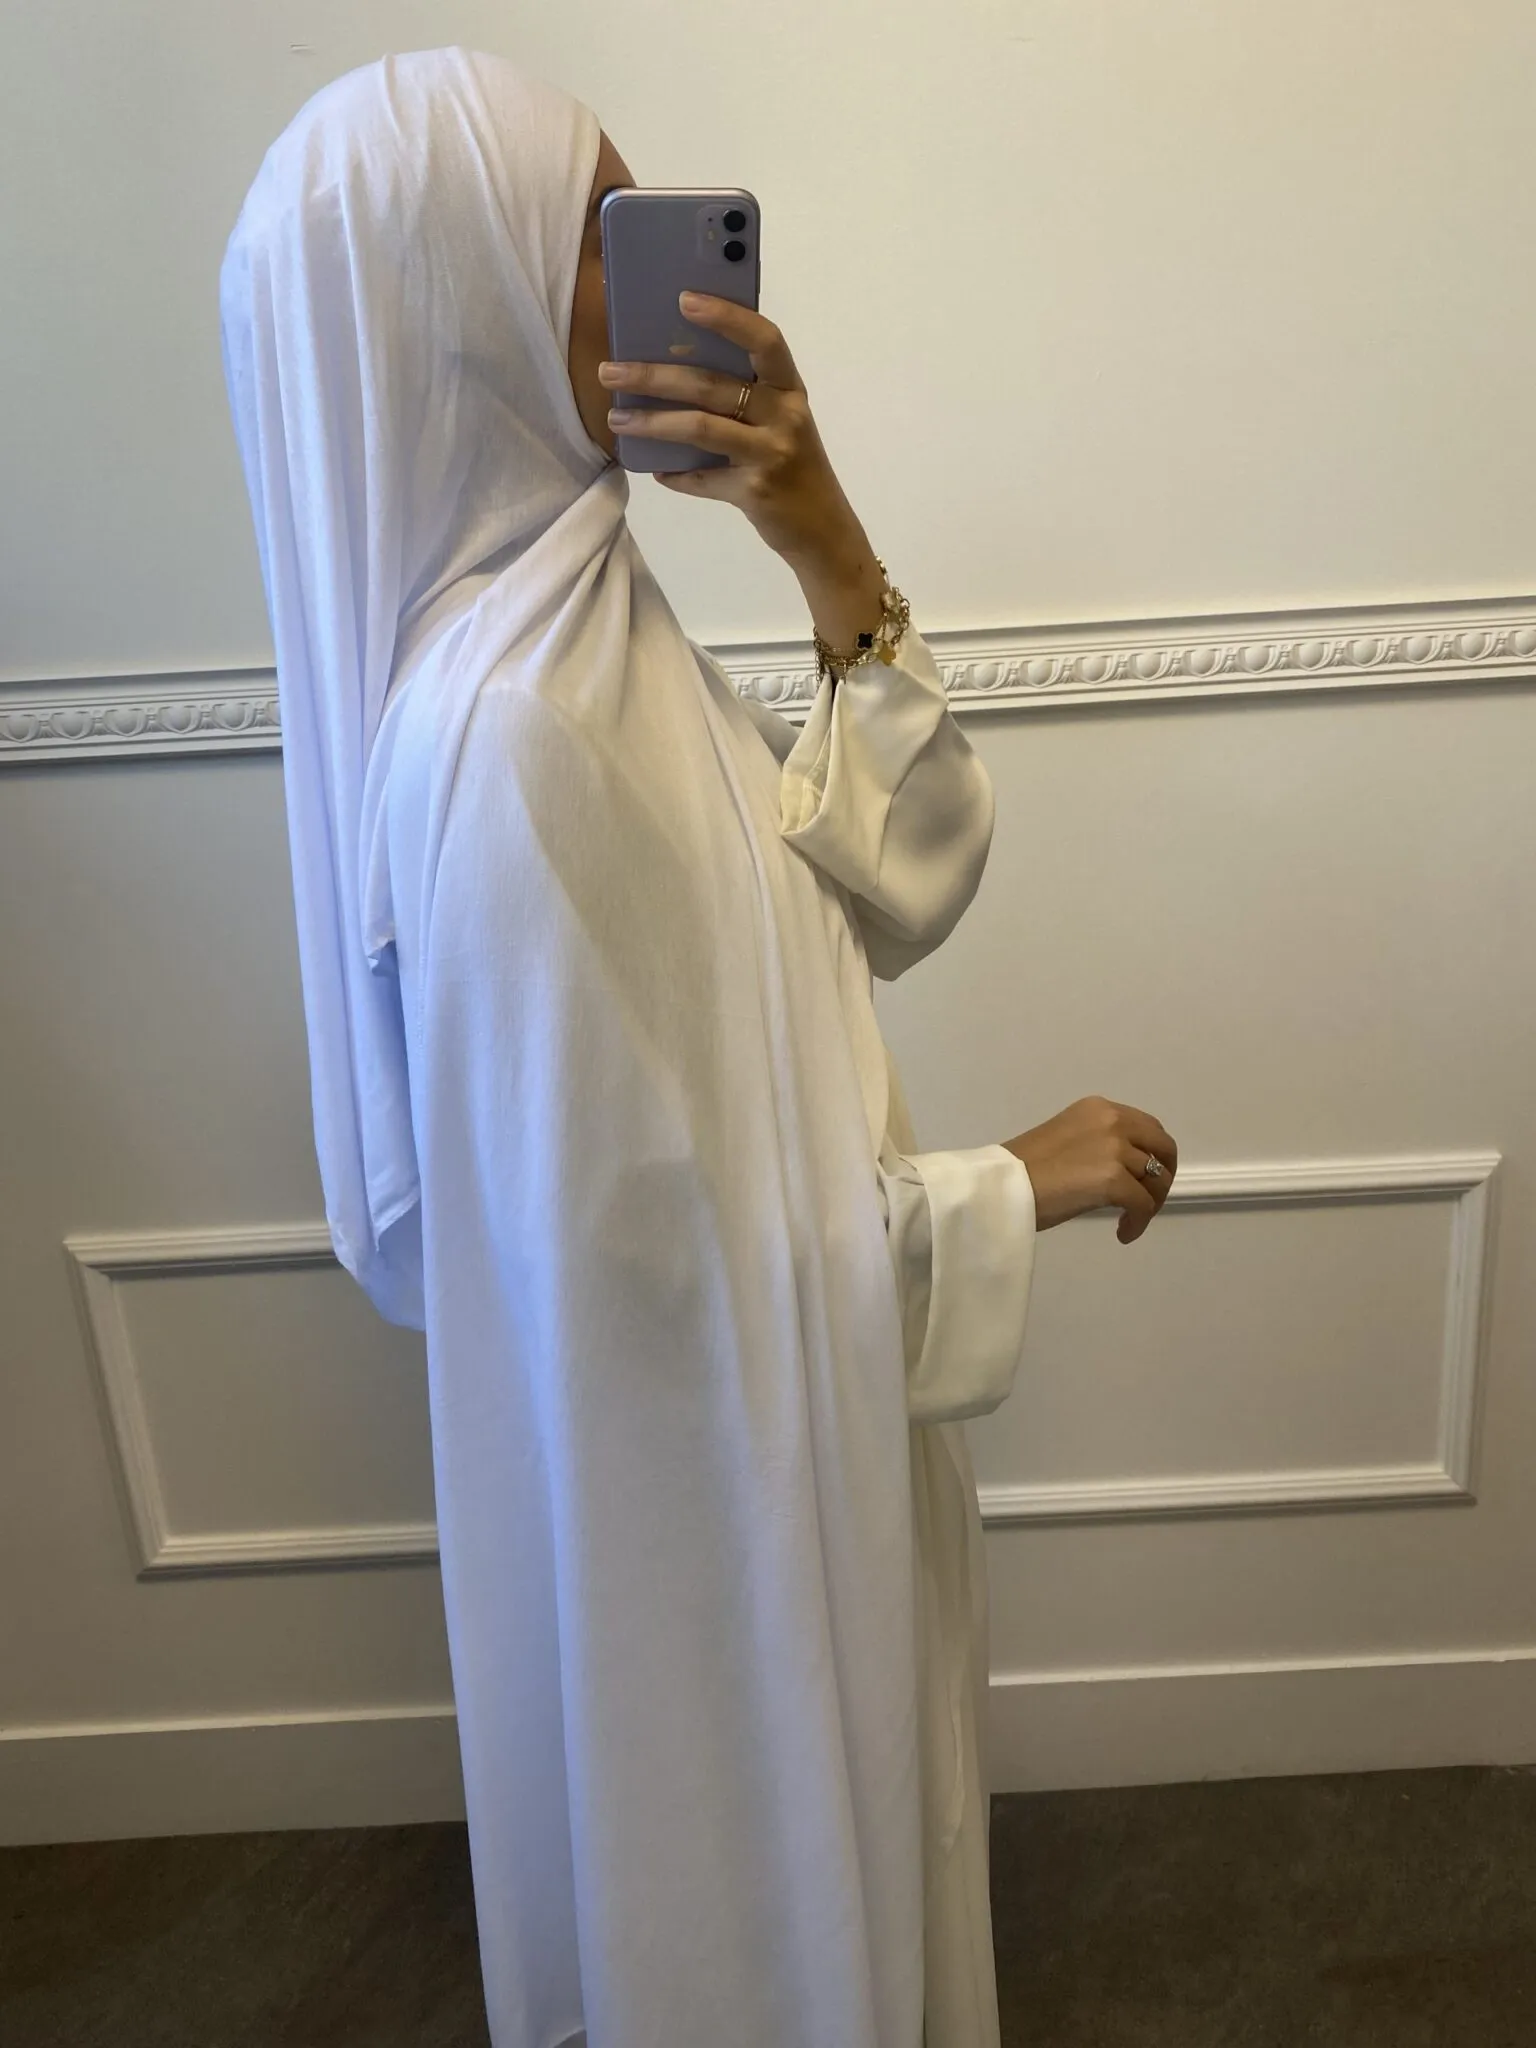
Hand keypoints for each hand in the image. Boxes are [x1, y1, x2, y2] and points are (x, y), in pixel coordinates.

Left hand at [597, 293, 865, 574]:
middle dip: (655, 375)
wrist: (823, 528)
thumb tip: (674, 367)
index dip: (727, 317)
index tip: (684, 299)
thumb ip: (745, 394)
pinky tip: (657, 470)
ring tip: (617, 418)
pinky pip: (703, 478)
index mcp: (790, 388)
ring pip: (701, 427)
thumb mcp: (779, 420)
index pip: (764, 339)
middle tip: (610, 370)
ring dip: (652, 422)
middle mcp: (785, 415)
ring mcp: (771, 453)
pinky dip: (675, 475)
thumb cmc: (793, 464)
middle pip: (713, 384)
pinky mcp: (755, 491)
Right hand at [1003, 1097, 1177, 1244]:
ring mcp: (1115, 1149)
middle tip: (1149, 1201)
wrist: (1002, 1187)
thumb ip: (1098, 1144)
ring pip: (1156, 1180)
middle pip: (1163, 1148)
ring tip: (1128, 1221)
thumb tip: (1124, 1170)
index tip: (1144, 1178)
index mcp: (1098, 1109)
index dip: (1154, 1155)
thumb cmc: (1022, 1169)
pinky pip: (1143, 1205)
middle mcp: (1112, 1121)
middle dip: (1162, 1177)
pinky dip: (1139, 1222)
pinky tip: (1123, 1233)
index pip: (1147, 1128)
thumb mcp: (1068, 1141)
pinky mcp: (1114, 1179)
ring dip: (1148, 1204)